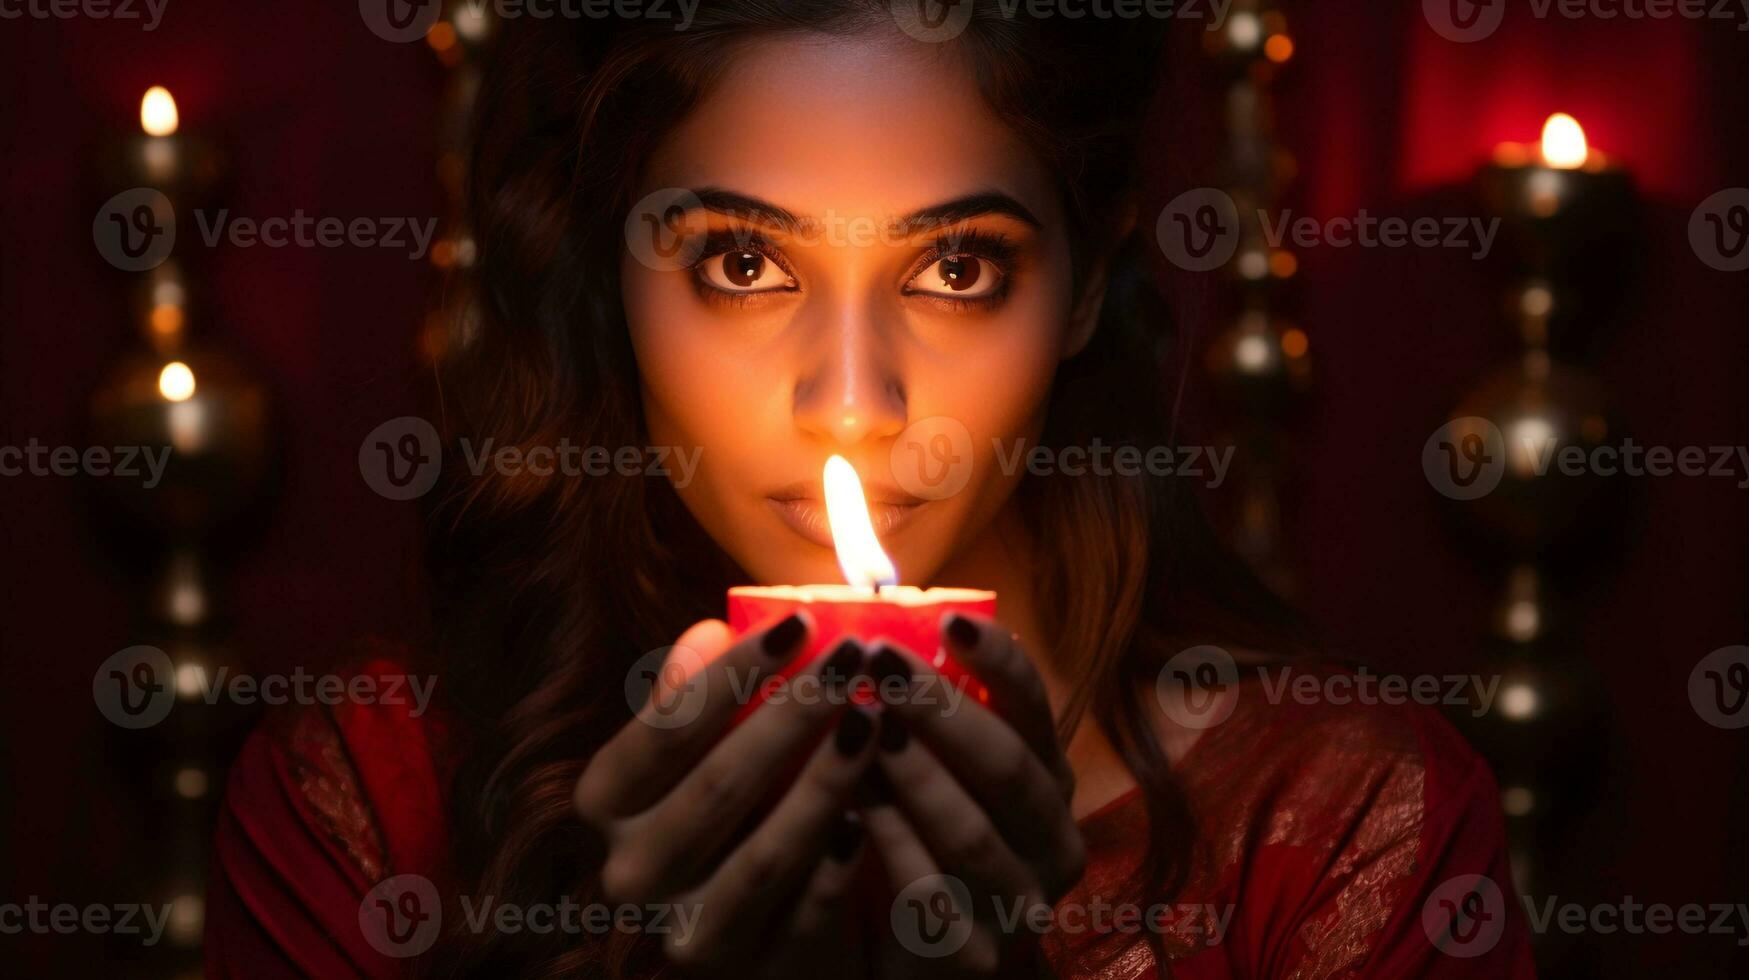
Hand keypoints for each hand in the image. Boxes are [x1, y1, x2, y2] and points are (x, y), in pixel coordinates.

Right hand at [572, 612, 884, 976]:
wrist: (756, 942)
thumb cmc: (735, 818)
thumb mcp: (703, 754)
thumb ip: (697, 698)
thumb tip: (707, 630)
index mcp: (608, 799)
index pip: (668, 725)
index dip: (737, 671)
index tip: (803, 621)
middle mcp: (631, 870)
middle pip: (718, 785)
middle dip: (792, 716)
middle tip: (857, 660)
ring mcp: (688, 929)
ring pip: (763, 854)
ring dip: (823, 784)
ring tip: (875, 723)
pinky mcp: (750, 971)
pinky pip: (804, 914)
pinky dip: (838, 866)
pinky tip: (873, 819)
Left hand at [859, 613, 1084, 976]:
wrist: (908, 956)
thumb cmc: (909, 839)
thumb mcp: (925, 767)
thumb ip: (912, 708)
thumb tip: (862, 629)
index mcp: (1045, 776)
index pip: (1035, 703)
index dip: (998, 659)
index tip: (948, 620)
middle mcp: (1052, 835)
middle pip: (1008, 764)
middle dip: (942, 711)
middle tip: (881, 668)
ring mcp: (1022, 900)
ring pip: (973, 831)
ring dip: (914, 778)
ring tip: (862, 733)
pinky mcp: (980, 954)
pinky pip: (934, 896)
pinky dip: (892, 849)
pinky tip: (849, 816)